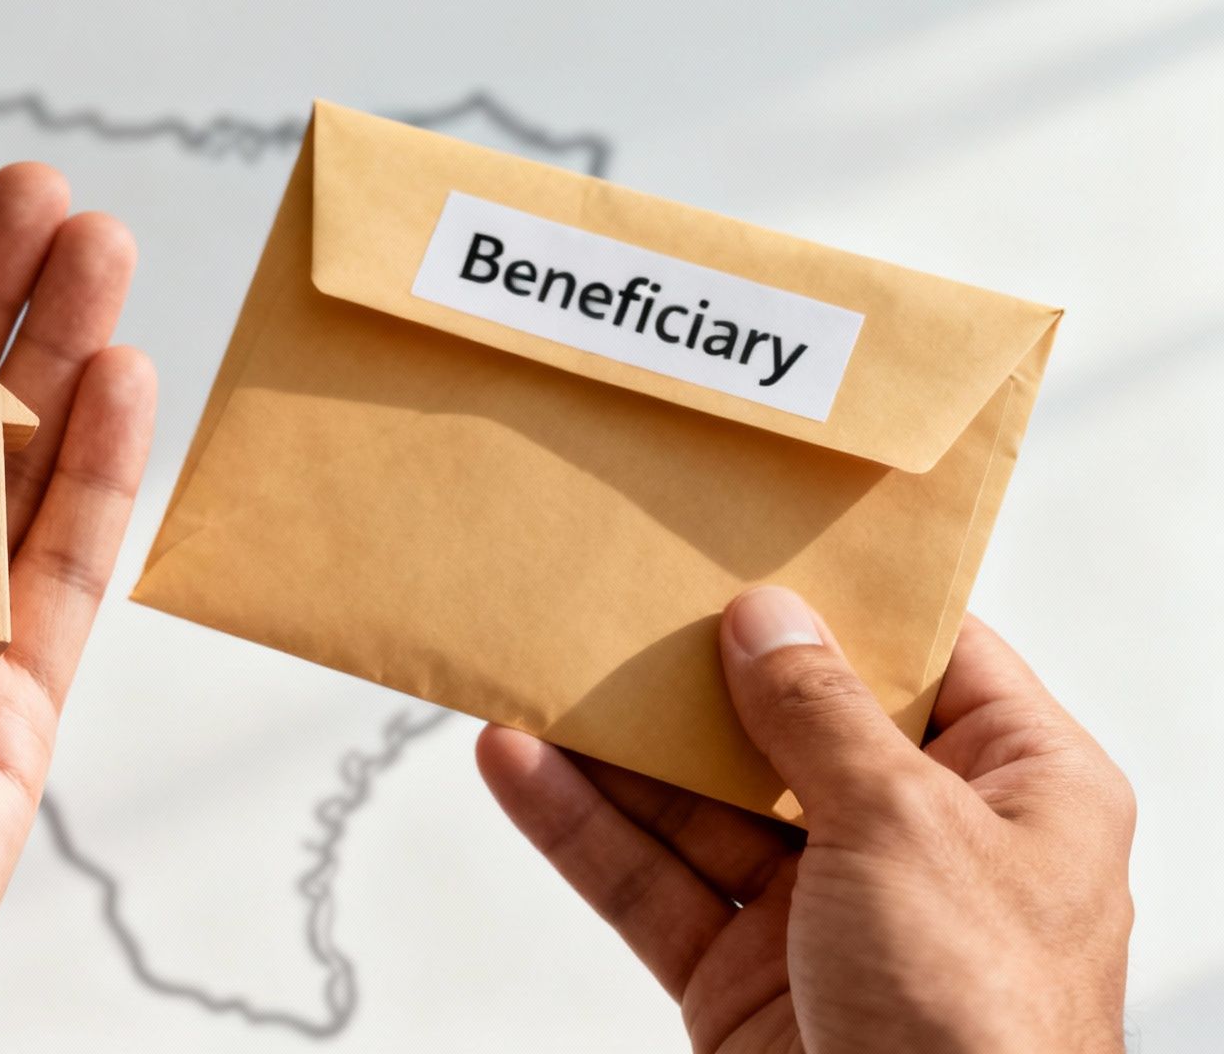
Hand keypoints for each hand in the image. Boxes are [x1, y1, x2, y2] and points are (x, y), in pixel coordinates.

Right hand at [478, 586, 1134, 1052]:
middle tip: (623, 592)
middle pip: (792, 729)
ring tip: (540, 665)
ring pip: (703, 805)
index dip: (846, 600)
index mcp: (1020, 793)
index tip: (758, 538)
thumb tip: (767, 619)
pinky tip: (520, 763)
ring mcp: (826, 915)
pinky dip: (582, 826)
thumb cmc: (981, 1030)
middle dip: (701, 671)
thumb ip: (823, 716)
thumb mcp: (909, 829)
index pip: (931, 661)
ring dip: (618, 745)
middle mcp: (925, 847)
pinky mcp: (742, 978)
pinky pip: (652, 883)